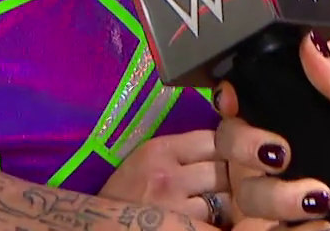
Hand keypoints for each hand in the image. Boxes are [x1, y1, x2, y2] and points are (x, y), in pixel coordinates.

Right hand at [99, 128, 236, 226]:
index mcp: (158, 150)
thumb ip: (184, 147)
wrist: (99, 225)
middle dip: (230, 174)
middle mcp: (169, 177)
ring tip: (220, 203)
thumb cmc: (126, 194)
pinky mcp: (185, 230)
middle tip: (227, 181)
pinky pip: (217, 223)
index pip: (214, 139)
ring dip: (227, 201)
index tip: (229, 155)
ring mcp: (177, 208)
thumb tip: (228, 111)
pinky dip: (219, 221)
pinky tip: (211, 220)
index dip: (227, 148)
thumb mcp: (148, 159)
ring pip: (226, 199)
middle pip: (225, 168)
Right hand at [214, 36, 329, 230]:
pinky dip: (297, 230)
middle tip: (280, 156)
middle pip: (234, 148)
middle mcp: (291, 166)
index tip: (233, 98)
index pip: (255, 109)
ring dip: (278, 196)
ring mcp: (287, 206)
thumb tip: (310, 43)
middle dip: (245, 146)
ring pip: (247, 193)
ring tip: (323, 203)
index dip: (234, 102)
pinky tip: (327, 228)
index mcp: (312, 131)